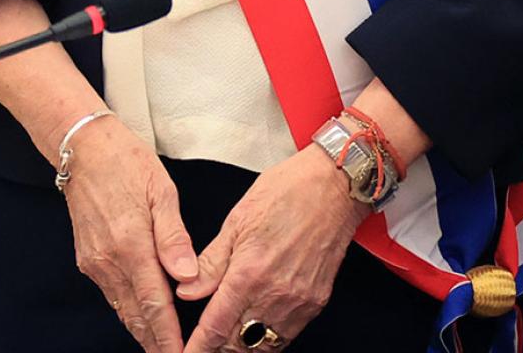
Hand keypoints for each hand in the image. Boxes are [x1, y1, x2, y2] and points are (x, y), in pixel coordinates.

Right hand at [61, 116, 198, 352]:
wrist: (83, 149)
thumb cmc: (127, 162)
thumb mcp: (161, 191)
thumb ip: (174, 238)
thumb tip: (187, 276)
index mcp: (131, 245)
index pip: (154, 304)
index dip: (168, 335)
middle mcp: (109, 261)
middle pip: (135, 315)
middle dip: (155, 342)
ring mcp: (94, 263)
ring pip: (122, 308)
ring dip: (142, 330)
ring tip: (163, 345)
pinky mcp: (87, 259)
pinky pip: (112, 293)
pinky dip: (129, 310)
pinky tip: (143, 315)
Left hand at [178, 147, 366, 351]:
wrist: (335, 186)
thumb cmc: (287, 192)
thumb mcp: (237, 220)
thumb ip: (211, 263)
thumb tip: (186, 290)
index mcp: (248, 273)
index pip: (215, 328)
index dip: (197, 348)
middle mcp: (274, 294)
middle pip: (238, 346)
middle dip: (217, 350)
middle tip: (204, 345)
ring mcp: (298, 302)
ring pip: (263, 346)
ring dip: (242, 347)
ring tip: (227, 341)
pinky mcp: (316, 302)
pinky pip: (286, 335)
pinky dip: (267, 338)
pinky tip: (256, 329)